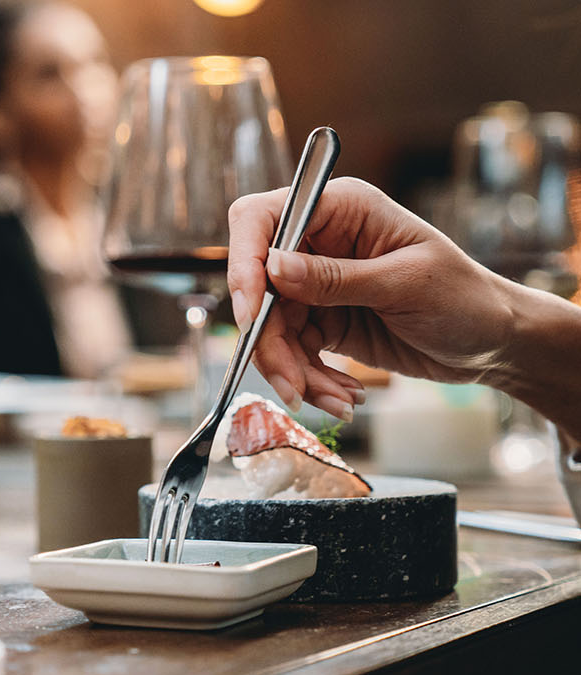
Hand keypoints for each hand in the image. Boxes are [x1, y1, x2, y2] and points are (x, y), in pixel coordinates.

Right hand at [226, 177, 516, 418]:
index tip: (250, 314)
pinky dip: (310, 380)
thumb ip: (335, 278)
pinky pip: (292, 352)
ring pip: (270, 328)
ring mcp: (316, 284)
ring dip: (293, 371)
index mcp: (341, 210)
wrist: (492, 342)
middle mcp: (318, 241)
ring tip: (334, 402)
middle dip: (270, 342)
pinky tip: (343, 397)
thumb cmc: (465, 298)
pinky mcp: (320, 320)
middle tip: (293, 386)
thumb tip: (272, 269)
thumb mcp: (404, 284)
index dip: (244, 263)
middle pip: (258, 287)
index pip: (262, 219)